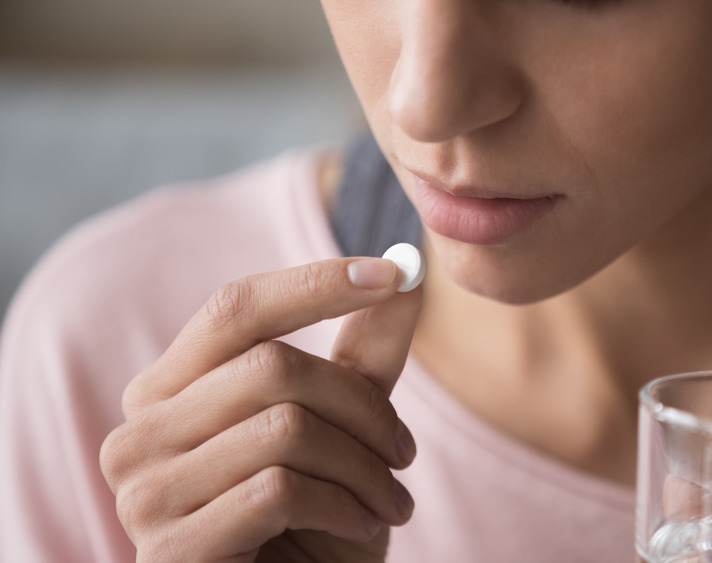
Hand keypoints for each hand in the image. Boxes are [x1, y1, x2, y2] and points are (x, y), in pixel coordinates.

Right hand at [100, 258, 420, 561]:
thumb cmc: (312, 520)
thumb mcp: (344, 429)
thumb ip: (364, 354)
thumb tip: (410, 271)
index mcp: (171, 389)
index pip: (235, 307)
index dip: (315, 284)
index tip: (395, 275)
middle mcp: (140, 432)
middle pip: (273, 367)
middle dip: (364, 407)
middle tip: (405, 452)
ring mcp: (144, 492)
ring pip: (284, 429)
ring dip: (365, 467)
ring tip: (391, 498)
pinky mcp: (169, 549)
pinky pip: (279, 491)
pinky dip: (344, 506)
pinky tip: (361, 526)